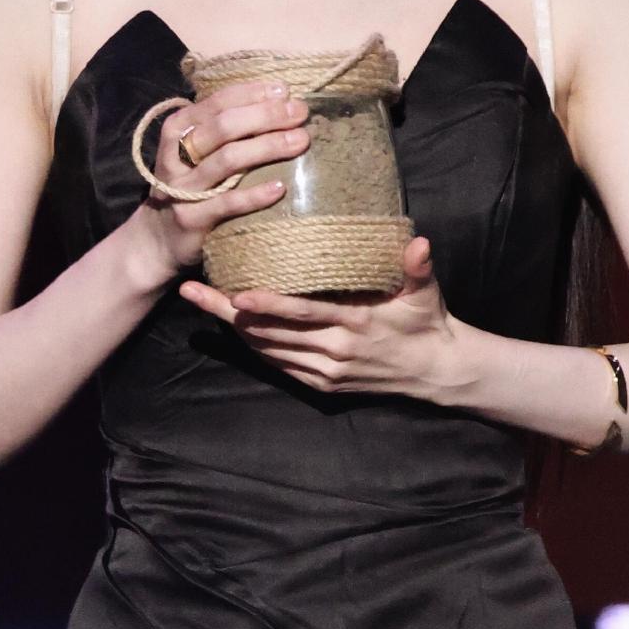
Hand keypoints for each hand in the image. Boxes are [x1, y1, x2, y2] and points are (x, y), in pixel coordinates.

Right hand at [140, 79, 311, 275]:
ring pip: (228, 160)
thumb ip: (223, 127)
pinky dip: (255, 195)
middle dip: (266, 116)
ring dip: (268, 147)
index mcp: (177, 129)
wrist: (158, 237)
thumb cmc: (189, 183)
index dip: (253, 94)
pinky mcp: (192, 219)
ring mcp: (183, 188)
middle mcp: (176, 155)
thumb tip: (277, 101)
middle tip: (300, 113)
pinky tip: (280, 188)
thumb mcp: (195, 150)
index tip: (286, 92)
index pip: (217, 102)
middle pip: (224, 127)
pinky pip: (228, 203)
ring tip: (300, 141)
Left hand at [179, 234, 473, 404]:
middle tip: (193, 290)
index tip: (235, 294)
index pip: (302, 313)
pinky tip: (234, 329)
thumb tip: (419, 244)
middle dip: (227, 312)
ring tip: (202, 304)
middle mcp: (335, 351)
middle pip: (271, 332)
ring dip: (233, 330)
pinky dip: (255, 348)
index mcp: (355, 323)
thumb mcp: (425, 293)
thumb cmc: (427, 322)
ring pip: (269, 350)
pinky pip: (280, 365)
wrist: (435, 371)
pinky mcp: (323, 385)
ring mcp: (326, 372)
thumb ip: (417, 267)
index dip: (267, 305)